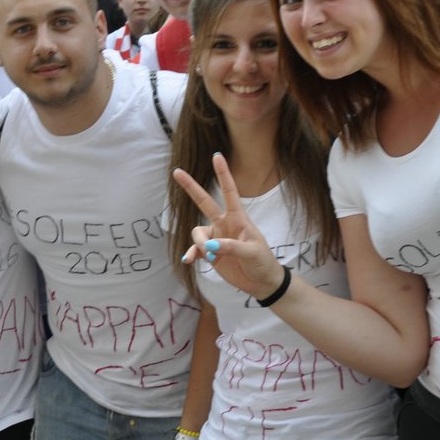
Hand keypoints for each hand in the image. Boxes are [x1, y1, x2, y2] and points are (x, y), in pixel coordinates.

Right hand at [172, 153, 287, 299]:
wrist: (261, 282)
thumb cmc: (262, 262)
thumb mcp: (252, 252)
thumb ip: (231, 247)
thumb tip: (211, 246)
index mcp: (238, 218)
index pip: (229, 192)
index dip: (223, 174)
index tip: (217, 156)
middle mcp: (224, 224)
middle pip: (204, 202)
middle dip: (191, 187)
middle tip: (176, 172)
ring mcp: (216, 238)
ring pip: (198, 233)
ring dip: (199, 244)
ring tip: (210, 255)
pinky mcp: (210, 253)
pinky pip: (195, 249)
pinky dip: (192, 254)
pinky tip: (189, 260)